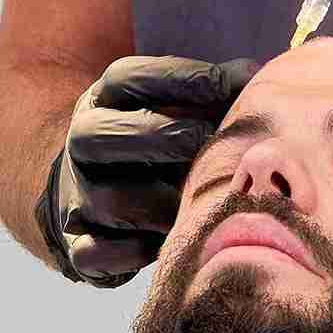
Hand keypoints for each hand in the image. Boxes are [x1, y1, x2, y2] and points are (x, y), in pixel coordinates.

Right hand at [41, 55, 258, 285]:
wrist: (97, 198)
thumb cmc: (157, 148)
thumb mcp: (175, 111)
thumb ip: (212, 94)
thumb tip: (255, 77)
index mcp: (104, 101)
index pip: (129, 78)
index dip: (183, 79)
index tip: (235, 84)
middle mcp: (82, 144)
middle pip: (103, 136)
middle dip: (166, 138)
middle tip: (214, 146)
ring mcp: (77, 197)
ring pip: (107, 201)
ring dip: (159, 205)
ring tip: (200, 206)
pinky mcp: (79, 248)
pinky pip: (96, 254)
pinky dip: (132, 255)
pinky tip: (168, 248)